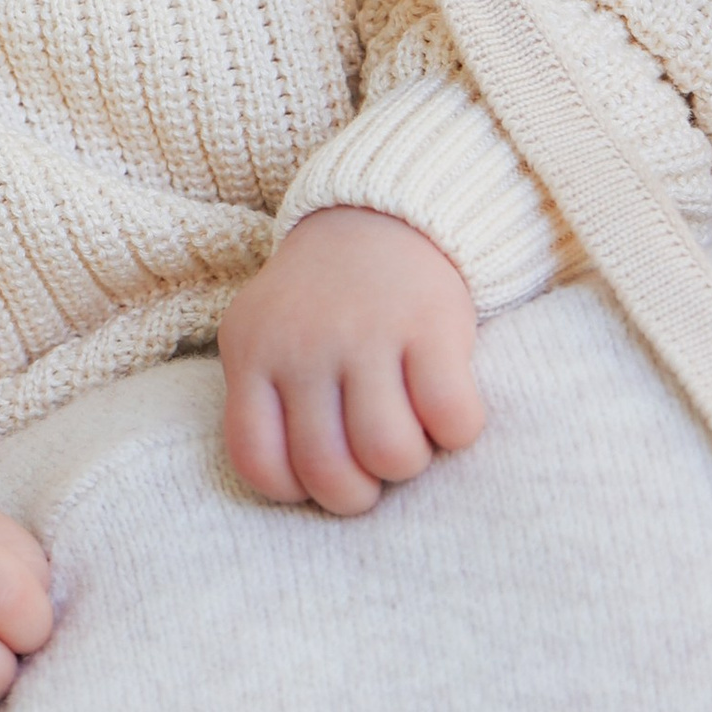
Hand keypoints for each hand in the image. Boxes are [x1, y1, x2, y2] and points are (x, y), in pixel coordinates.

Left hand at [219, 206, 485, 515]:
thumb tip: (301, 487)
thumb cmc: (322, 305)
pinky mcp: (431, 325)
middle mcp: (303, 345)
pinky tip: (448, 410)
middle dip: (358, 493)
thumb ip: (265, 401)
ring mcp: (367, 333)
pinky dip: (458, 430)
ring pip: (390, 454)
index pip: (258, 460)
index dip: (295, 489)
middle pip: (328, 471)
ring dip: (408, 463)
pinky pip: (451, 417)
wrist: (379, 218)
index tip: (317, 475)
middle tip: (372, 468)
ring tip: (410, 435)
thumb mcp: (267, 338)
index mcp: (253, 353)